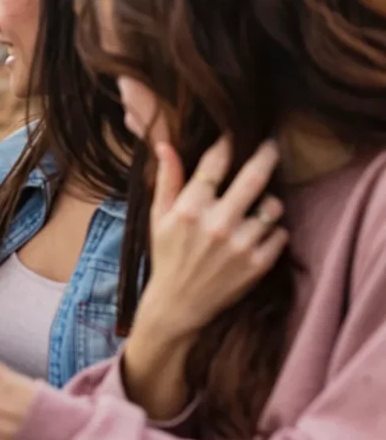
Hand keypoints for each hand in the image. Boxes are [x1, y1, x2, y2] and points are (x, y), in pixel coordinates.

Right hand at [133, 136, 287, 339]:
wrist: (178, 304)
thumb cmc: (166, 256)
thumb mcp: (158, 217)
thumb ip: (166, 181)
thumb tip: (165, 146)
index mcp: (189, 209)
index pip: (215, 164)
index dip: (226, 144)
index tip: (233, 134)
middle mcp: (217, 224)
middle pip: (254, 176)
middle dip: (266, 154)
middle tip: (271, 144)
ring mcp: (240, 245)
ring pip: (273, 206)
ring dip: (269, 202)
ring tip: (259, 205)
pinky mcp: (258, 265)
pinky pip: (281, 233)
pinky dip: (273, 230)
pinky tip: (258, 233)